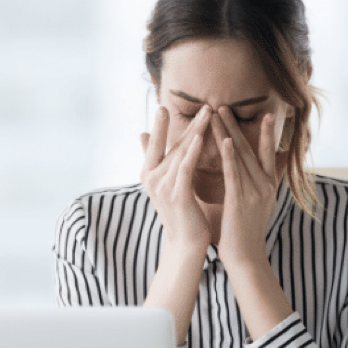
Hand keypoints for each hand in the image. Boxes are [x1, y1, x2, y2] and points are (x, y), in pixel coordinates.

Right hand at [140, 105, 211, 252]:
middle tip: (200, 104)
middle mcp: (152, 178)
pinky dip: (192, 151)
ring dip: (195, 130)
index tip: (163, 106)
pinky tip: (200, 138)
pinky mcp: (177, 194)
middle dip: (186, 123)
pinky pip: (185, 167)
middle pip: (170, 144)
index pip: (155, 144)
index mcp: (148, 174)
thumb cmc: (180, 213)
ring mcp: (163, 186)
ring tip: (207, 113)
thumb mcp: (163, 183)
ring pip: (180, 152)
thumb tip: (140, 134)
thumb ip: (155, 159)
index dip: (159, 125)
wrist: (185, 244)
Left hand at [212, 106, 279, 268]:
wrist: (245, 258)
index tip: (267, 114)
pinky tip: (225, 141)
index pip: (267, 153)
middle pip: (251, 149)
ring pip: (240, 156)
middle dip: (238, 126)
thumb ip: (258, 186)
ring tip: (218, 113)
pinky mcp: (241, 201)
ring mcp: (255, 192)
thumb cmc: (245, 232)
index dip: (267, 133)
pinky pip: (234, 174)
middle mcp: (264, 186)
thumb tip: (262, 173)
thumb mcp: (258, 205)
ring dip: (228, 133)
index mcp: (268, 186)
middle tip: (225, 105)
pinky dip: (230, 156)